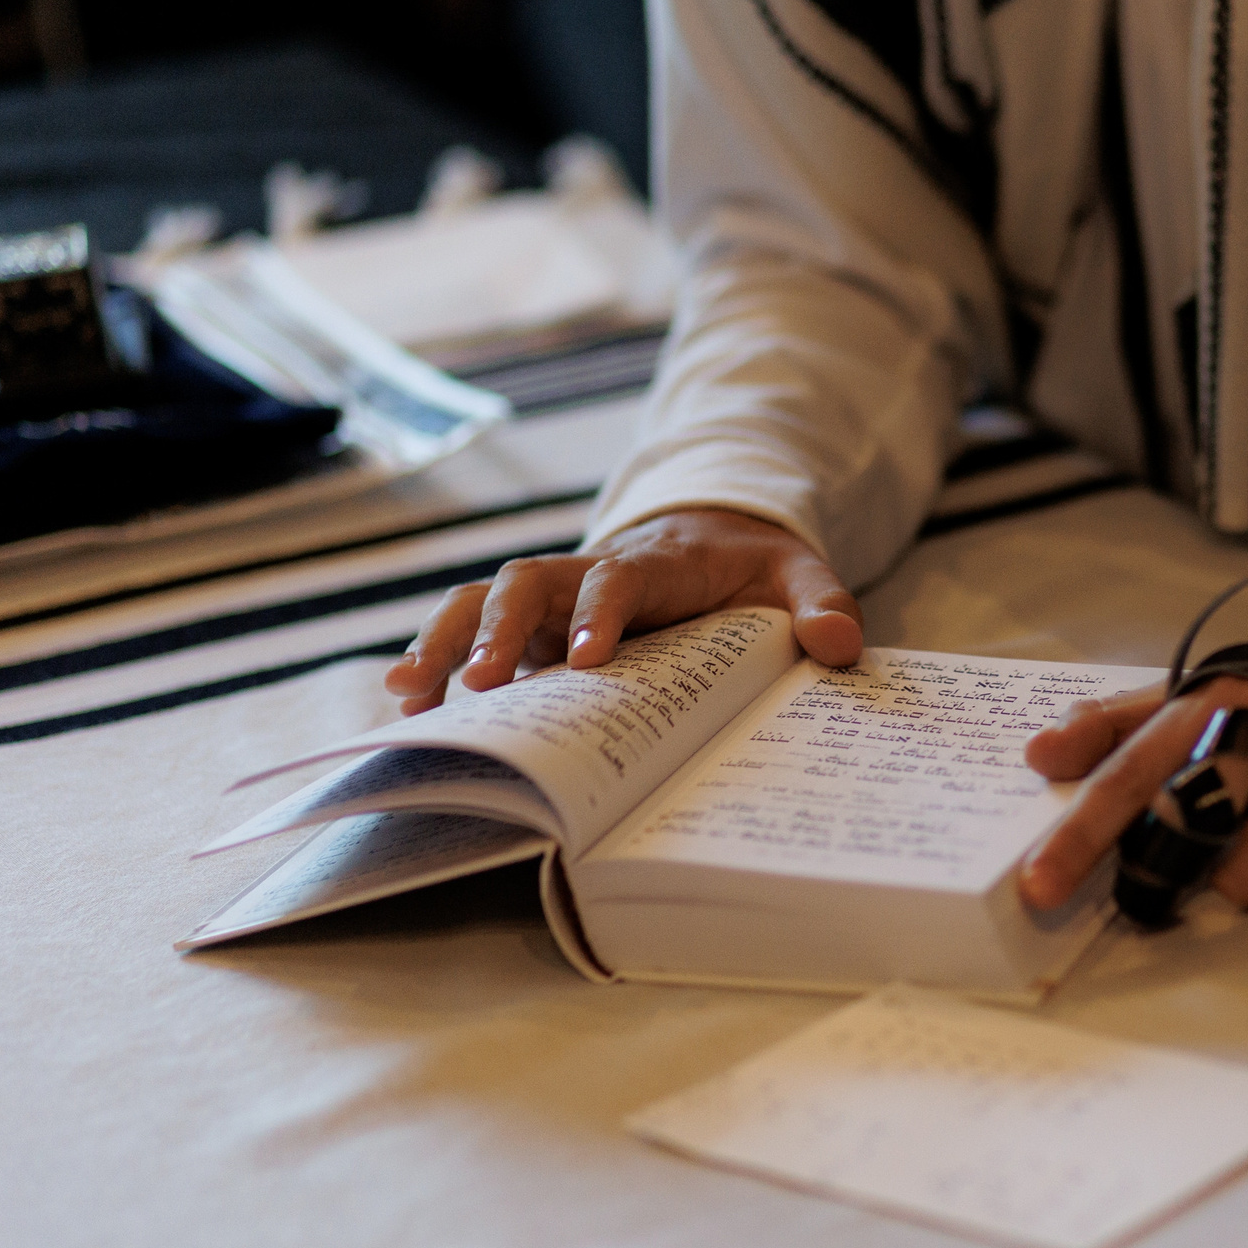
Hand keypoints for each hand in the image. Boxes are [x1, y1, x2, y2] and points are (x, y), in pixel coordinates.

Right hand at [384, 508, 860, 712]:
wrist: (716, 543)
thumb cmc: (753, 570)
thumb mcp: (800, 576)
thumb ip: (825, 603)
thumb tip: (842, 646)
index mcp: (652, 563)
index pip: (616, 579)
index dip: (599, 612)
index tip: (589, 659)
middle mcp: (585, 575)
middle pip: (524, 582)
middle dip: (495, 628)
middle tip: (480, 685)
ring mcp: (549, 601)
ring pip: (479, 602)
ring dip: (444, 643)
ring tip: (411, 696)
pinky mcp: (529, 630)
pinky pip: (469, 634)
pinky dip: (434, 660)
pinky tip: (405, 704)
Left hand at [1018, 680, 1247, 922]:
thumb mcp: (1187, 703)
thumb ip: (1109, 727)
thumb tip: (1039, 754)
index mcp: (1210, 705)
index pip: (1130, 775)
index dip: (1081, 834)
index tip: (1039, 887)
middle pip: (1192, 836)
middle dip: (1167, 872)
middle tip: (1172, 877)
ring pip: (1245, 884)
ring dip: (1244, 877)